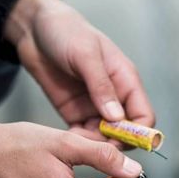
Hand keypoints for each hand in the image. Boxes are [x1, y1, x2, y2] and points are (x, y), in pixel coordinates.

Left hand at [4, 0, 154, 140]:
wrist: (34, 29)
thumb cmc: (65, 31)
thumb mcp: (85, 54)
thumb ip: (101, 86)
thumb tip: (117, 117)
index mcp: (126, 80)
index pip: (144, 115)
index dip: (139, 132)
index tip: (122, 141)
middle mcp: (114, 97)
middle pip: (127, 132)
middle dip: (116, 143)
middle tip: (98, 148)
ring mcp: (95, 107)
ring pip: (105, 139)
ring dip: (96, 145)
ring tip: (80, 144)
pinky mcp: (76, 113)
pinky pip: (84, 136)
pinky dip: (80, 143)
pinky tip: (71, 141)